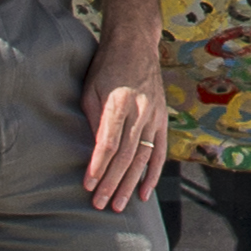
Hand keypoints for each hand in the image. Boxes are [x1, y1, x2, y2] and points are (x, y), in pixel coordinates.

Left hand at [82, 15, 167, 214]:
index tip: (88, 185)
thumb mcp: (91, 88)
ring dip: (130, 184)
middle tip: (99, 205)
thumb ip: (93, 119)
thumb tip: (91, 152)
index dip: (99, 166)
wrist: (136, 44)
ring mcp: (154, 116)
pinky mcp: (162, 120)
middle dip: (112, 183)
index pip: (109, 142)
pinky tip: (144, 193)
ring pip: (143, 158)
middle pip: (126, 156)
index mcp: (119, 103)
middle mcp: (140, 111)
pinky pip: (159, 152)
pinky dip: (153, 174)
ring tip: (119, 205)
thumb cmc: (106, 67)